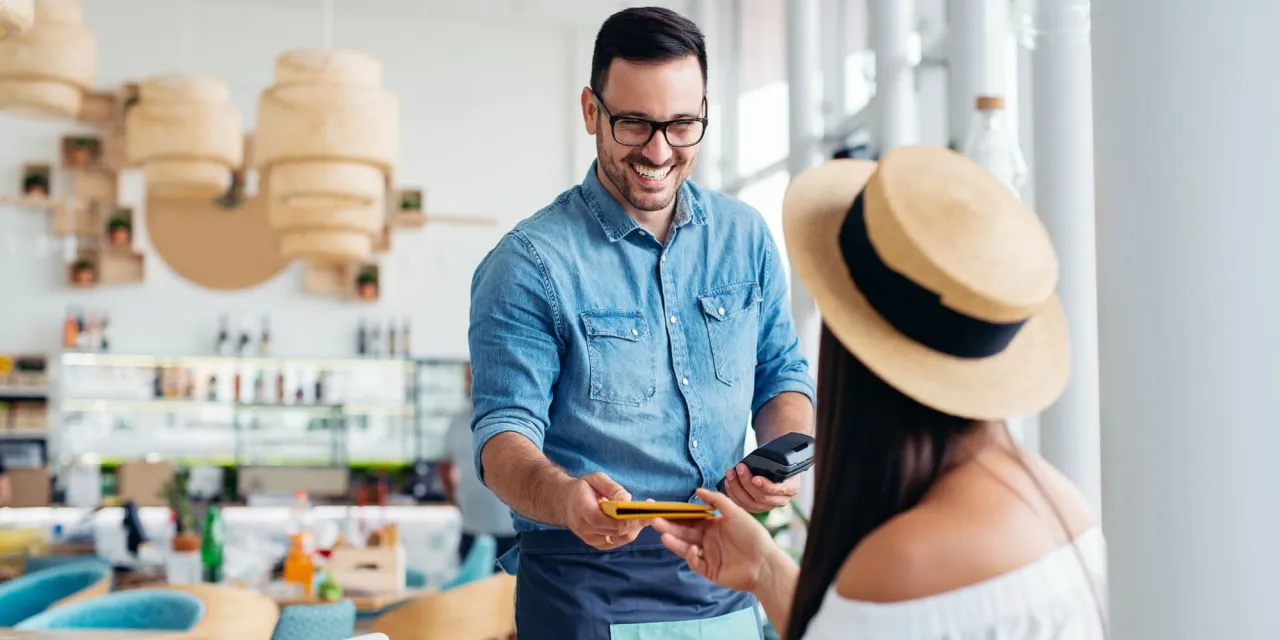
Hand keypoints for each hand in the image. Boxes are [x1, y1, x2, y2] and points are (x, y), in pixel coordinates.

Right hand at [562, 472, 650, 550]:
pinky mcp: (596, 544)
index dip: (628, 516)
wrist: (565, 502)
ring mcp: (589, 539)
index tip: (646, 508)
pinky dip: (628, 533)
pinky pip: (617, 542)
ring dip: (635, 527)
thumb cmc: (583, 488)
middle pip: (617, 530)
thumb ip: (612, 488)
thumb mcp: (596, 479)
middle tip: (651, 510)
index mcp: (583, 509)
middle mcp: (584, 528)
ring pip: (620, 538)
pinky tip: (633, 522)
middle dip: (637, 521)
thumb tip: (627, 500)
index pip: (608, 520)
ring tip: (644, 515)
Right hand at [653, 488, 777, 591]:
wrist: (765, 562)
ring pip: (686, 547)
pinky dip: (691, 556)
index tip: (663, 508)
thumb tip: (698, 490)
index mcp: (713, 526)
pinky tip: (693, 550)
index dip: (677, 514)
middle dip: (669, 526)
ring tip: (662, 533)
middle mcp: (708, 540)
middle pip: (684, 532)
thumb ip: (717, 500)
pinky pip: (696, 563)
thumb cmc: (752, 535)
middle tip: (654, 520)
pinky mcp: (709, 570)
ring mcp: (708, 556)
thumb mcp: (735, 512)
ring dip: (674, 541)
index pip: (690, 519)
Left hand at [722, 464, 799, 512]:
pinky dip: (733, 494)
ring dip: (736, 488)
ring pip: (749, 503)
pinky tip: (728, 482)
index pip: (778, 491)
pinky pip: (742, 505)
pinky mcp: (756, 508)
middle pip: (761, 497)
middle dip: (746, 482)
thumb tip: (754, 461)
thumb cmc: (777, 460)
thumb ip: (773, 462)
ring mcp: (768, 506)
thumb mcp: (780, 459)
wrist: (776, 466)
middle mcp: (781, 501)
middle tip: (739, 467)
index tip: (755, 478)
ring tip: (730, 473)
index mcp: (792, 488)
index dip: (765, 486)